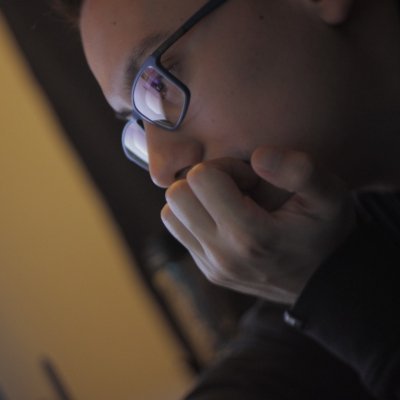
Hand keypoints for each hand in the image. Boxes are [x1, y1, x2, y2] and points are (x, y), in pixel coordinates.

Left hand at [161, 147, 355, 303]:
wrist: (324, 280)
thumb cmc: (326, 231)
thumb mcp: (330, 196)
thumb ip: (299, 170)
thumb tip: (257, 156)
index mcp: (250, 236)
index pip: (201, 178)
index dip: (225, 167)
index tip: (249, 179)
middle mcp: (222, 255)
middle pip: (177, 195)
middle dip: (203, 181)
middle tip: (235, 189)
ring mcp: (211, 267)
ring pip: (170, 214)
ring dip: (194, 200)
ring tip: (227, 204)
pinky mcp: (207, 271)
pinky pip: (180, 232)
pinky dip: (195, 218)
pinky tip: (225, 220)